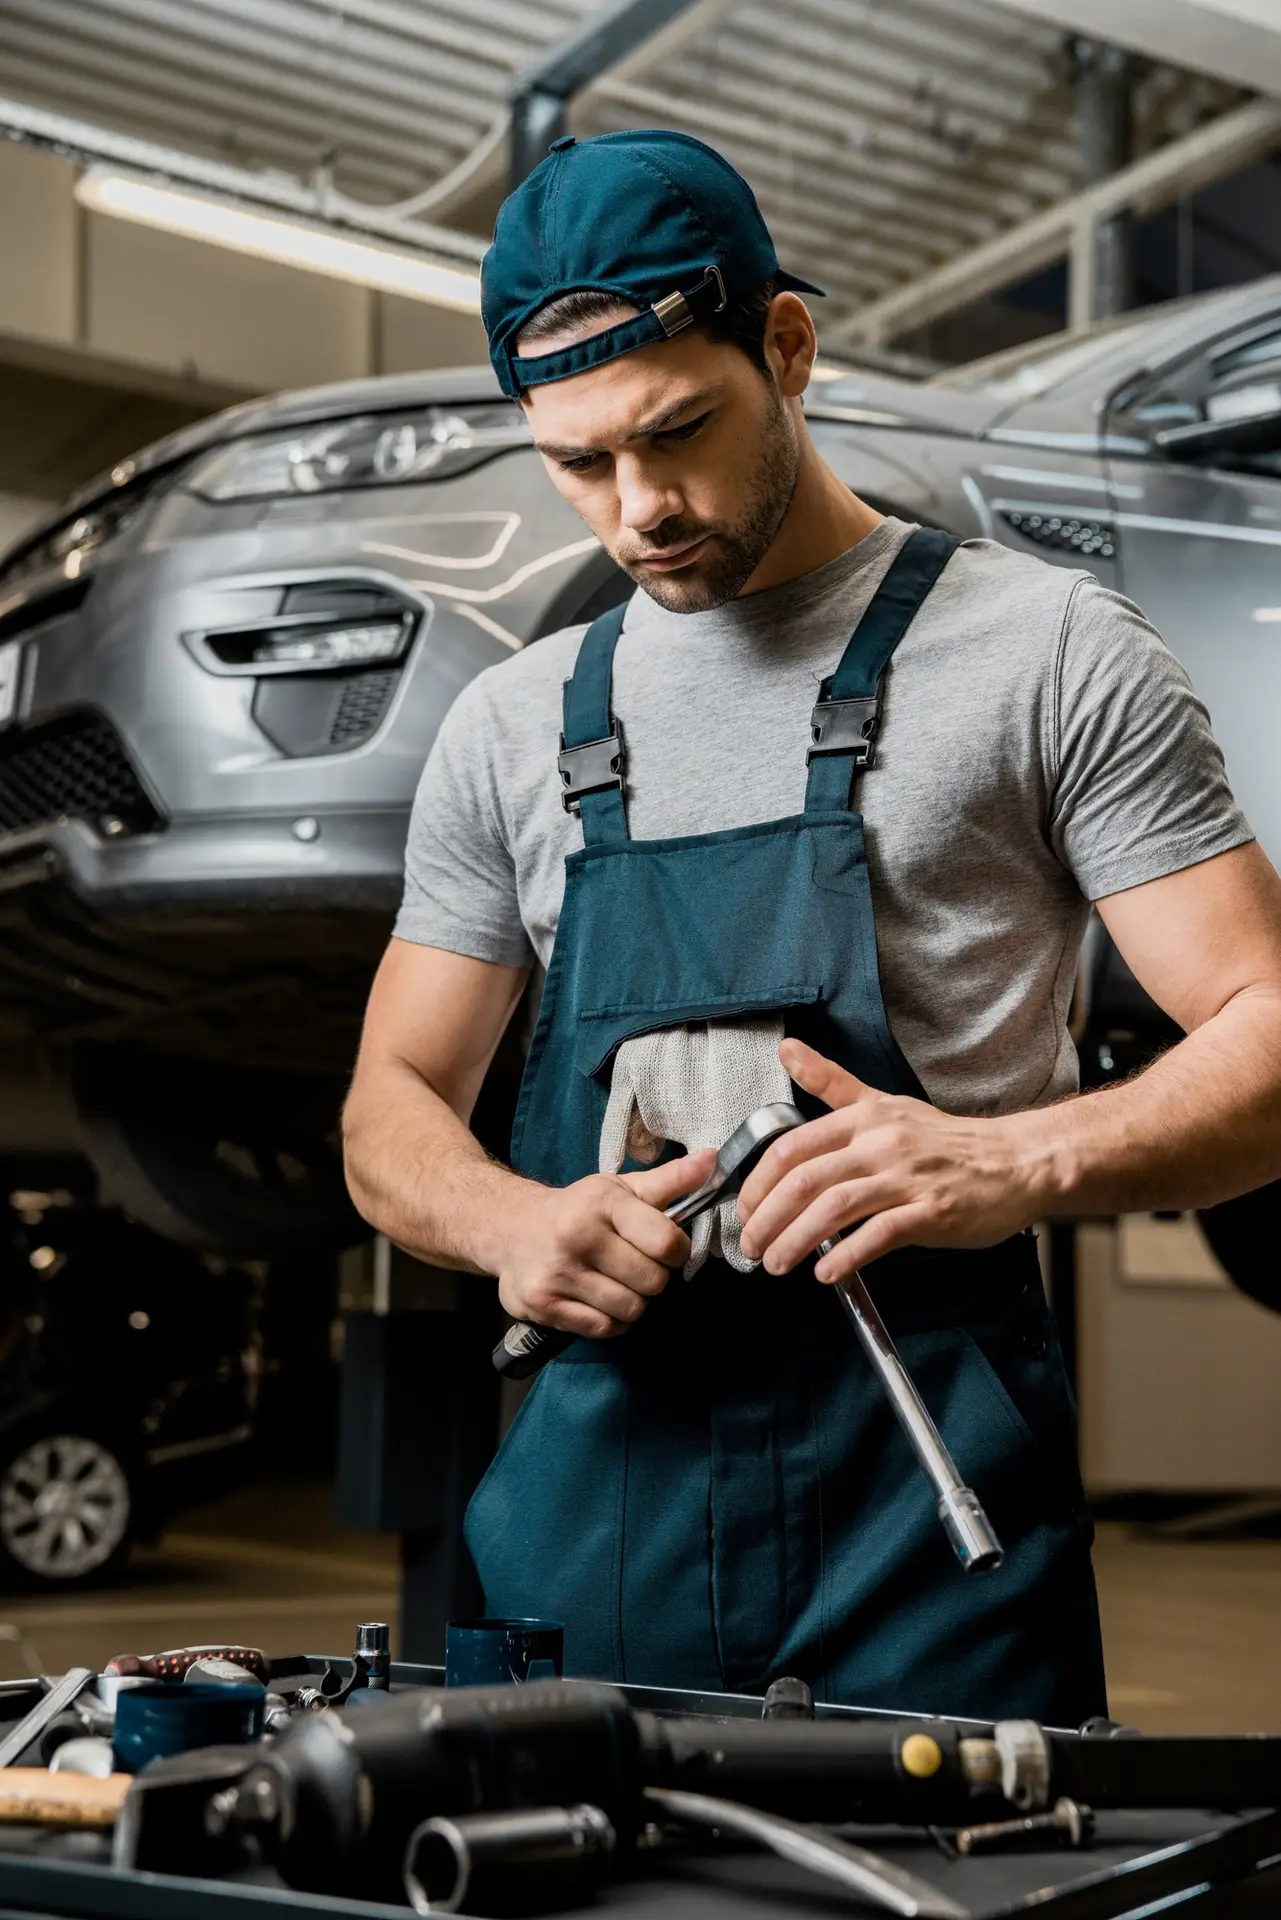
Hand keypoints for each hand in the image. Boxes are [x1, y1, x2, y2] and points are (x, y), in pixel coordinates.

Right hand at [496, 1150, 714, 1338]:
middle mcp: (576, 1235)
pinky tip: (598, 1299)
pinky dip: (611, 1320)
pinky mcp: (543, 1303)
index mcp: (602, 1202)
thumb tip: (713, 1160)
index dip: (676, 1251)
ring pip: (630, 1309)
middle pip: (652, 1282)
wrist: (510, 1230)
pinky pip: (604, 1328)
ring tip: (615, 1282)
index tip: (665, 1248)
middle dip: (652, 1278)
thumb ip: (671, 1180)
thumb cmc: (578, 1210)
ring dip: (632, 1302)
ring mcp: (557, 1272)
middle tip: (634, 1265)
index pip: (666, 1242)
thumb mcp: (621, 1188)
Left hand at [736, 1040, 1043, 1282]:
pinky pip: (881, 1234)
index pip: (792, 1147)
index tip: (745, 1211)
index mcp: (864, 1119)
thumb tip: (786, 1049)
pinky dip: (848, 1255)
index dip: (758, 1182)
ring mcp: (908, 1178)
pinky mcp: (933, 1212)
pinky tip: (827, 1272)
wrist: (1014, 1162)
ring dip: (797, 1241)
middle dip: (768, 1219)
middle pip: (805, 1180)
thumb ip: (830, 1082)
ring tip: (777, 1263)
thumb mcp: (883, 1102)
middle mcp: (882, 1143)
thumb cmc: (944, 1139)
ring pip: (836, 1207)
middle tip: (751, 1246)